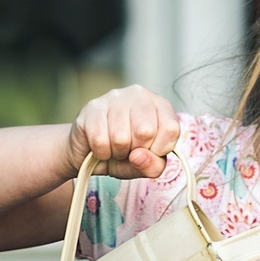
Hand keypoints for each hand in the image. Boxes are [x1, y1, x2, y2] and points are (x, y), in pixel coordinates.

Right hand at [66, 86, 180, 179]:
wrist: (88, 154)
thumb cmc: (123, 155)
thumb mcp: (145, 165)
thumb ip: (153, 165)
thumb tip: (140, 156)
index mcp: (159, 105)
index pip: (171, 128)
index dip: (159, 149)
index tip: (149, 151)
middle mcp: (139, 94)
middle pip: (146, 131)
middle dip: (136, 150)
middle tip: (129, 149)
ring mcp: (114, 97)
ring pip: (121, 137)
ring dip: (117, 152)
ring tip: (114, 147)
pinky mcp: (92, 107)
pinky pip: (100, 140)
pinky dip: (101, 152)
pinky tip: (101, 146)